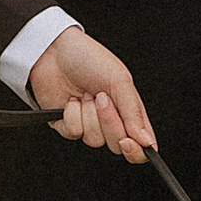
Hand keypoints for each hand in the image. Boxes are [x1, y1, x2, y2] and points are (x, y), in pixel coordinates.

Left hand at [29, 25, 154, 161]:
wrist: (54, 51)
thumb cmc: (90, 59)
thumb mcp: (120, 81)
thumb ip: (134, 113)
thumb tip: (147, 142)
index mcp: (128, 110)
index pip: (141, 142)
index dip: (137, 150)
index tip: (129, 142)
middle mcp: (109, 120)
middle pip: (117, 145)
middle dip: (109, 122)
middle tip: (102, 98)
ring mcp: (88, 124)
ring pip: (94, 140)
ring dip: (89, 115)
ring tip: (85, 94)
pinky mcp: (67, 125)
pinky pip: (74, 132)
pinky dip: (72, 115)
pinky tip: (71, 100)